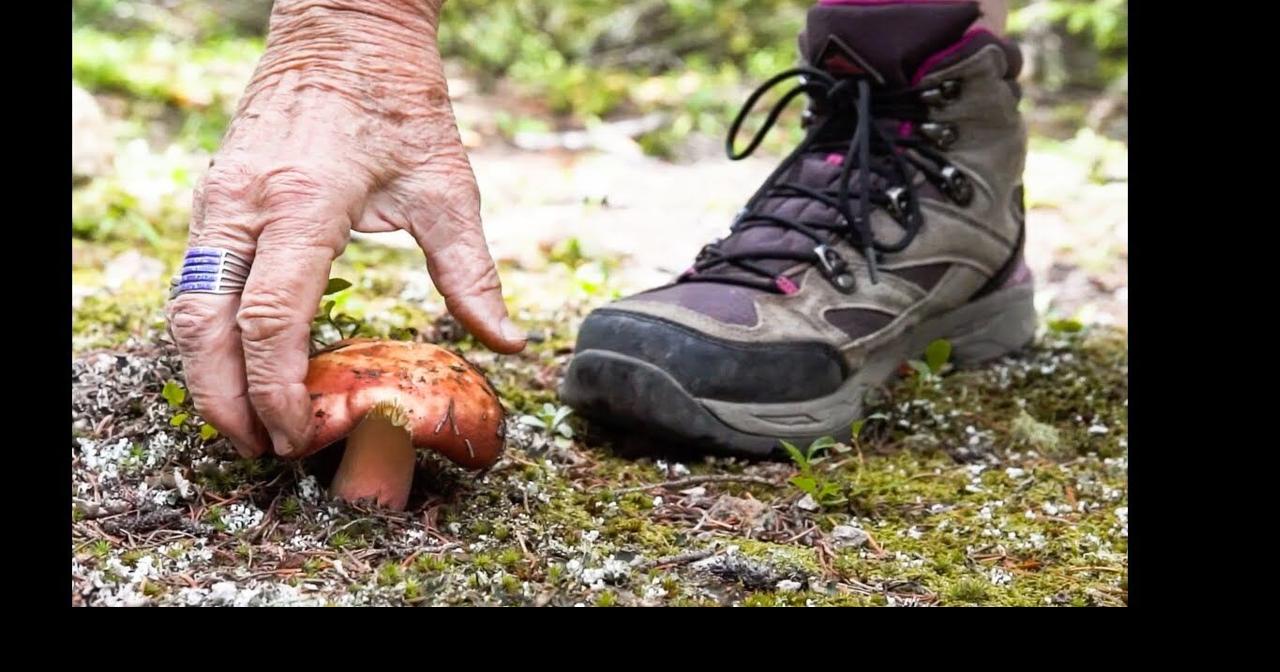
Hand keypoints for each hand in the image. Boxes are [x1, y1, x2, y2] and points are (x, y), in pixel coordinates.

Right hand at [165, 0, 524, 458]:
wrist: (346, 33)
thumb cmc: (400, 106)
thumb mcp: (447, 187)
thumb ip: (470, 273)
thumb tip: (508, 343)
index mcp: (305, 203)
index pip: (270, 317)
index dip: (277, 387)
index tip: (297, 432)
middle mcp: (245, 204)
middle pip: (206, 324)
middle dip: (226, 398)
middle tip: (262, 448)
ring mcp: (218, 200)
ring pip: (186, 304)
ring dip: (206, 373)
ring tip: (245, 423)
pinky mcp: (212, 199)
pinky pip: (193, 280)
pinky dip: (206, 334)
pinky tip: (238, 367)